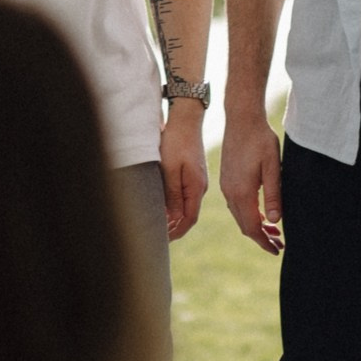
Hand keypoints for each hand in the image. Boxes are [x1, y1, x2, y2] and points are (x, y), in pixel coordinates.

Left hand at [158, 107, 207, 239]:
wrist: (186, 120)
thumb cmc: (176, 142)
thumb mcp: (171, 170)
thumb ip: (173, 194)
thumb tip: (174, 218)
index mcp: (197, 188)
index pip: (189, 219)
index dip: (177, 231)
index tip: (164, 240)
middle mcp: (200, 187)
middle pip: (189, 215)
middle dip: (175, 228)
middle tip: (160, 237)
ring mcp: (198, 180)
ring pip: (187, 205)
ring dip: (175, 217)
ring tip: (161, 226)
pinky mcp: (193, 174)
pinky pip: (186, 195)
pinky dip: (176, 205)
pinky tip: (166, 207)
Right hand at [217, 112, 284, 255]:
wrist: (241, 119)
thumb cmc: (260, 140)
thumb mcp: (273, 168)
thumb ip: (274, 196)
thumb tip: (275, 222)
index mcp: (241, 192)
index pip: (252, 227)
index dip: (264, 241)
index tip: (277, 250)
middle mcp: (230, 192)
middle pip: (244, 225)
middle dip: (261, 237)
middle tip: (279, 244)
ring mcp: (226, 186)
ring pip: (239, 215)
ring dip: (255, 226)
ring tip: (274, 231)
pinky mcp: (227, 179)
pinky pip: (236, 205)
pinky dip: (249, 214)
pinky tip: (261, 213)